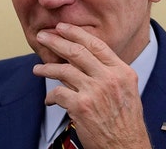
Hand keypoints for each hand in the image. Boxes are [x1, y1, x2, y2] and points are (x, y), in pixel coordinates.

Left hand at [32, 22, 151, 148]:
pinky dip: (50, 96)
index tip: (63, 28)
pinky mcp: (81, 107)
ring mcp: (95, 92)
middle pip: (77, 52)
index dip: (76, 33)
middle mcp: (109, 79)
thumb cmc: (126, 122)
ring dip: (47, 68)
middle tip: (44, 37)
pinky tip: (49, 99)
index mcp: (122, 72)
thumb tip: (85, 61)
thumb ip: (110, 73)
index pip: (97, 44)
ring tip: (38, 68)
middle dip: (56, 41)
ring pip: (64, 70)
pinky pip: (58, 93)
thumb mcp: (127, 90)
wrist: (126, 146)